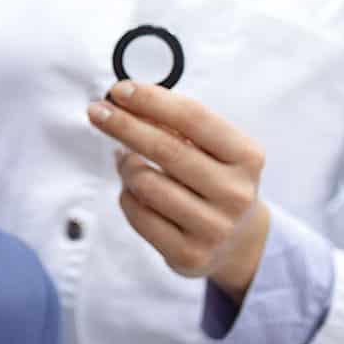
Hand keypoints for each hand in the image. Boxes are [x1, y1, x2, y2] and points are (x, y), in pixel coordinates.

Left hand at [86, 80, 269, 302]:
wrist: (239, 240)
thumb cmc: (216, 178)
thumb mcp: (212, 147)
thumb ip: (175, 124)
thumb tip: (126, 101)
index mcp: (246, 156)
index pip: (193, 117)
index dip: (152, 99)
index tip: (120, 89)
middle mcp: (235, 193)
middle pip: (164, 148)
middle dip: (123, 124)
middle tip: (96, 111)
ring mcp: (214, 227)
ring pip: (145, 182)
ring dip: (125, 165)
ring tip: (125, 159)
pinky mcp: (189, 254)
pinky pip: (137, 213)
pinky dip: (126, 194)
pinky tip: (132, 189)